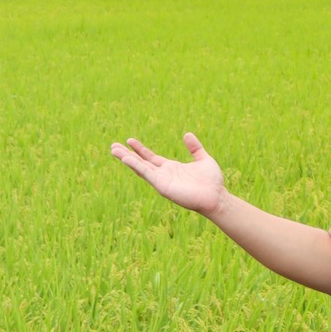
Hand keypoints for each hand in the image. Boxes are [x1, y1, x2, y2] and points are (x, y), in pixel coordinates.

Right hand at [110, 133, 225, 215]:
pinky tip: (127, 159)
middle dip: (127, 155)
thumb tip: (187, 134)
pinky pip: (147, 174)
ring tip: (114, 150)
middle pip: (141, 163)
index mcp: (171, 168)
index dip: (140, 150)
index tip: (129, 140)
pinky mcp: (163, 186)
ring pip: (140, 168)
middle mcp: (164, 175)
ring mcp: (162, 181)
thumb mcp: (203, 159)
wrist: (217, 197)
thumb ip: (195, 148)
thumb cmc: (212, 182)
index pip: (151, 158)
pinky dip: (137, 166)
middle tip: (113, 146)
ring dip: (127, 159)